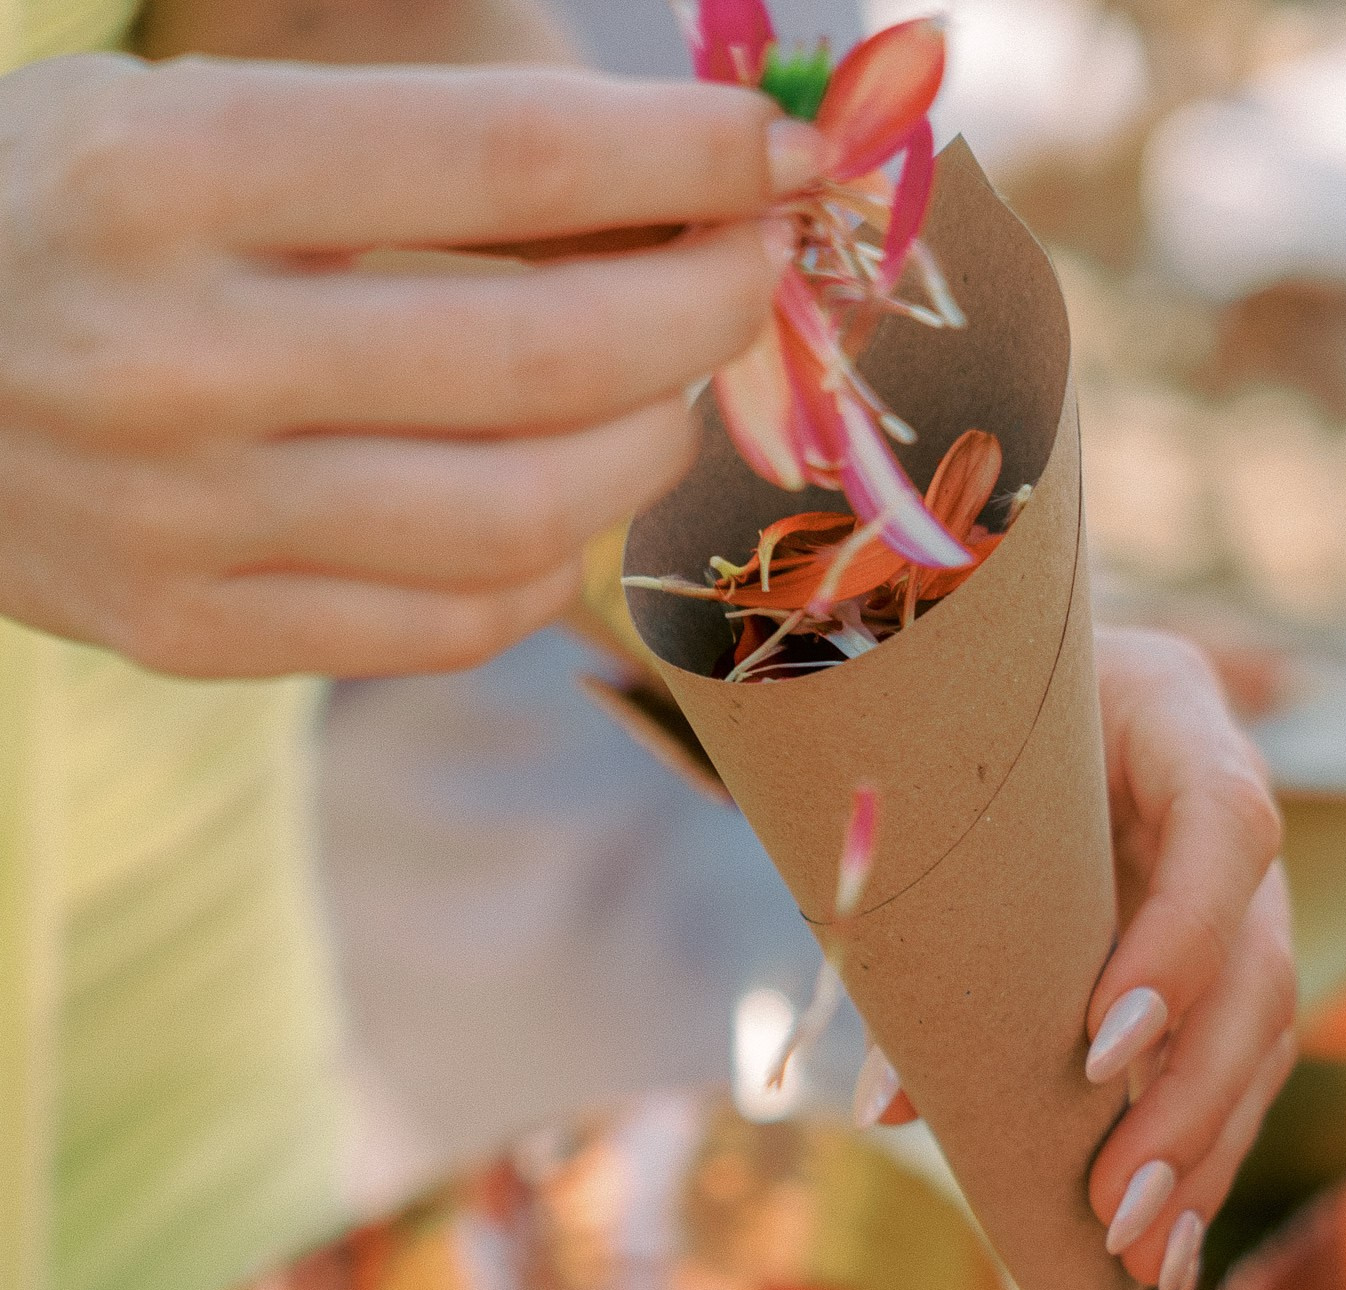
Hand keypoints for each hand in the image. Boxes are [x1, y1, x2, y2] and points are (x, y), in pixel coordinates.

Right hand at [0, 52, 824, 676]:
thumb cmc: (50, 214)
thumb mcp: (173, 106)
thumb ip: (394, 148)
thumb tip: (657, 194)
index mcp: (166, 170)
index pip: (506, 161)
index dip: (682, 160)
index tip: (777, 156)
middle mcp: (176, 355)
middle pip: (546, 355)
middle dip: (701, 310)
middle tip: (752, 276)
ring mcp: (183, 519)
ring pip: (522, 516)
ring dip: (647, 450)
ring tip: (668, 394)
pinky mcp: (190, 633)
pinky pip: (449, 622)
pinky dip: (547, 563)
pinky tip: (561, 501)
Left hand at [857, 629, 1293, 1289]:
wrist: (992, 681)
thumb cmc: (955, 722)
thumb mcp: (940, 787)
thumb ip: (919, 925)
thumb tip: (892, 1106)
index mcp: (1173, 713)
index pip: (1226, 824)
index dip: (1180, 940)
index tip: (1100, 1041)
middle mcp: (1232, 807)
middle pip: (1259, 966)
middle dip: (1190, 1099)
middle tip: (1116, 1202)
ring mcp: (1244, 892)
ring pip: (1264, 1035)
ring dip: (1202, 1155)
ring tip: (1140, 1255)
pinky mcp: (1227, 962)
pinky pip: (1240, 1071)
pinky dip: (1202, 1161)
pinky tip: (1169, 1251)